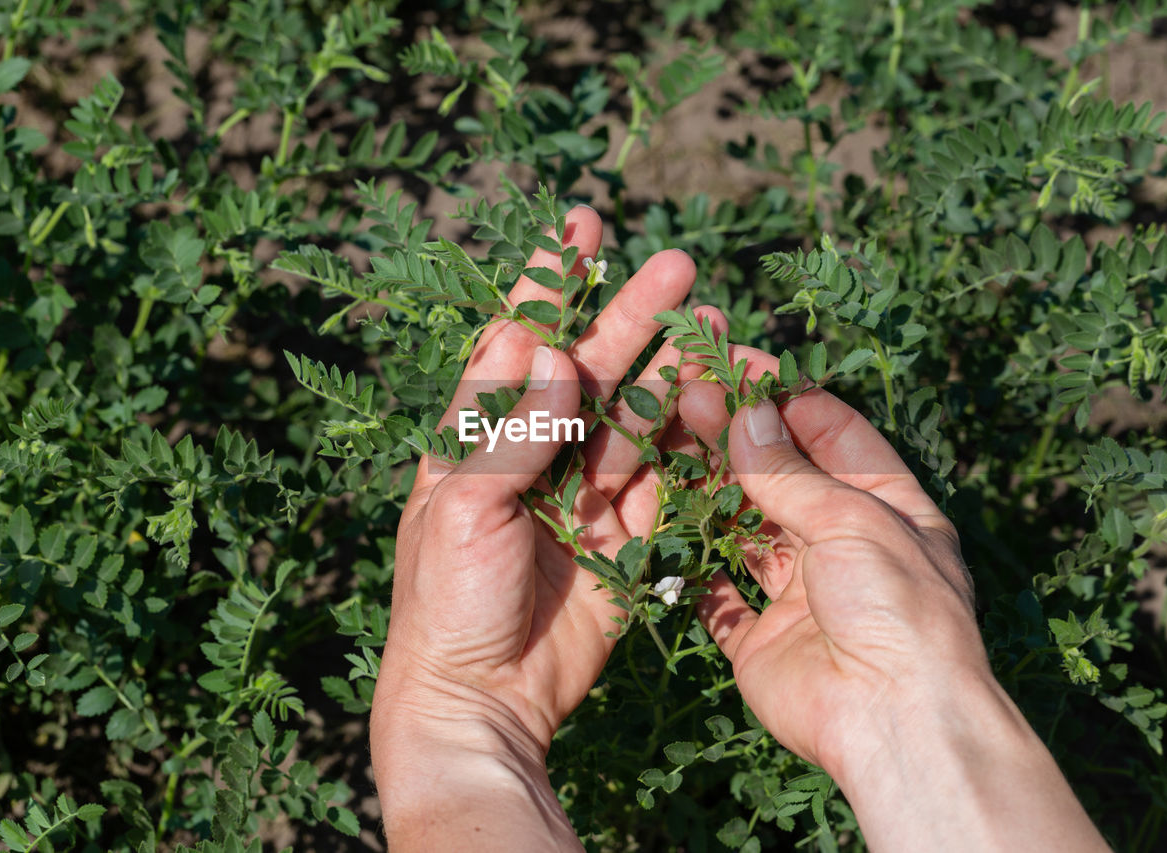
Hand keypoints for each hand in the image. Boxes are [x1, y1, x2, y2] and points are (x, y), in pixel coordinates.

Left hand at [370, 206, 723, 849]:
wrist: (484, 698)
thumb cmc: (446, 602)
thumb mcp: (462, 510)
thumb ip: (513, 432)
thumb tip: (550, 349)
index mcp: (479, 436)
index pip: (518, 341)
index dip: (550, 282)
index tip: (580, 224)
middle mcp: (536, 452)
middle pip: (592, 366)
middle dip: (632, 314)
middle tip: (679, 265)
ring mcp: (585, 491)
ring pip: (638, 415)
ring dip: (674, 372)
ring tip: (717, 327)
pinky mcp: (627, 534)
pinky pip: (665, 476)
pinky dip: (691, 440)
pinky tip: (720, 400)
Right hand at [679, 345, 1108, 852]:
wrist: (891, 719)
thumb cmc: (895, 607)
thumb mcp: (851, 520)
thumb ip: (789, 472)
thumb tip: (744, 415)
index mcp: (888, 509)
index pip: (834, 435)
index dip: (786, 397)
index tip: (738, 364)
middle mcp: (844, 546)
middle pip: (783, 477)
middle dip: (738, 435)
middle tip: (688, 394)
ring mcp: (800, 594)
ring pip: (745, 528)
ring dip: (709, 488)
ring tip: (666, 441)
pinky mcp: (760, 639)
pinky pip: (717, 597)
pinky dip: (692, 565)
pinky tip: (660, 521)